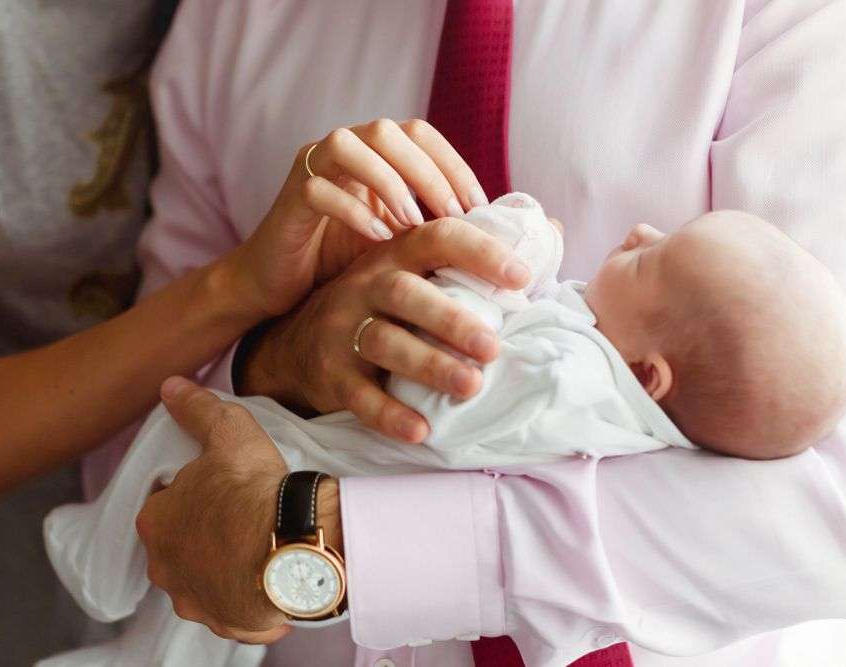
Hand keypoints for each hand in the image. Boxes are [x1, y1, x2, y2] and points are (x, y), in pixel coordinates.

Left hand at [136, 378, 291, 642]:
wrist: (292, 547)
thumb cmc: (252, 491)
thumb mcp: (227, 433)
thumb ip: (197, 409)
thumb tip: (171, 387)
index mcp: (156, 522)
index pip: (163, 504)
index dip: (189, 492)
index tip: (215, 486)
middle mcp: (166, 568)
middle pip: (179, 546)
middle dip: (202, 534)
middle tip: (238, 515)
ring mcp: (195, 600)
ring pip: (203, 581)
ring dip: (223, 568)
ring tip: (257, 546)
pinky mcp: (228, 623)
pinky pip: (234, 609)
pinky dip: (248, 596)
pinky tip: (269, 575)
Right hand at [227, 118, 491, 317]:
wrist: (281, 288)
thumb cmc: (343, 262)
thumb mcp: (397, 241)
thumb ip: (431, 226)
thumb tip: (492, 233)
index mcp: (372, 154)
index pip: (420, 134)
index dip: (452, 163)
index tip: (480, 206)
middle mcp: (342, 151)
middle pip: (387, 131)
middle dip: (426, 172)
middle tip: (453, 216)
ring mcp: (310, 169)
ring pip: (346, 144)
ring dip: (387, 182)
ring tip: (413, 226)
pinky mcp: (288, 199)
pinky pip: (317, 188)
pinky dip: (352, 210)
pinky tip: (377, 239)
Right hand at [241, 217, 528, 441]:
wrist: (296, 344)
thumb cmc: (381, 308)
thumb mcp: (414, 273)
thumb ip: (475, 256)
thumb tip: (549, 229)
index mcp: (396, 256)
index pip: (438, 238)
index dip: (480, 253)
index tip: (522, 277)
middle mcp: (366, 286)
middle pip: (406, 294)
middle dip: (451, 320)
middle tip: (493, 347)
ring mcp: (343, 330)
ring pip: (383, 342)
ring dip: (429, 366)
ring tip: (470, 386)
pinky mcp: (330, 373)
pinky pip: (358, 395)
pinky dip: (389, 414)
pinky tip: (421, 430)